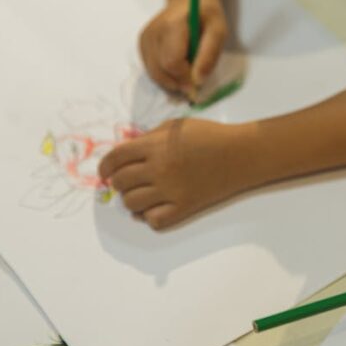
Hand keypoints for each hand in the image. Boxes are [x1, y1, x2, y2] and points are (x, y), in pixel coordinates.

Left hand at [98, 117, 255, 228]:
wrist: (240, 154)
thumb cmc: (209, 135)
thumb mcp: (176, 126)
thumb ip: (149, 137)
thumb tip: (127, 153)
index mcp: (155, 146)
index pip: (116, 158)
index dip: (105, 166)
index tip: (104, 172)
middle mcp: (159, 169)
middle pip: (120, 182)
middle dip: (118, 181)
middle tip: (126, 181)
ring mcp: (171, 191)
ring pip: (132, 203)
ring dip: (131, 199)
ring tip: (141, 194)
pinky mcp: (184, 207)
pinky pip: (153, 220)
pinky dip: (150, 216)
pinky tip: (156, 207)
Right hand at [139, 0, 227, 99]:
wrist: (189, 0)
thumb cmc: (206, 16)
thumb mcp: (218, 31)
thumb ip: (209, 55)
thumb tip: (198, 81)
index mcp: (171, 25)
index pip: (171, 62)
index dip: (184, 78)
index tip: (198, 83)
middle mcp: (153, 32)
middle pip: (160, 71)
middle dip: (178, 83)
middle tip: (194, 82)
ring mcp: (145, 38)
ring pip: (154, 74)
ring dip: (172, 81)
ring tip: (187, 72)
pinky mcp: (142, 44)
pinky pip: (151, 70)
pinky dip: (165, 75)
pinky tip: (177, 66)